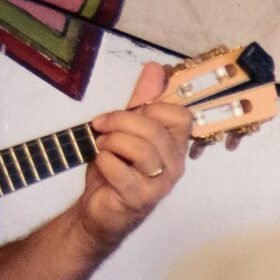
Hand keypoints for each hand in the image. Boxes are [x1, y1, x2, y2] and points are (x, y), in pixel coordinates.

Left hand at [74, 61, 193, 251]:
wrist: (99, 210)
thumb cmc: (116, 171)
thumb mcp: (127, 129)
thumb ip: (142, 101)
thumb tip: (156, 69)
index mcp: (174, 146)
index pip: (179, 116)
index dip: (151, 107)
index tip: (129, 112)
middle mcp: (174, 165)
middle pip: (154, 129)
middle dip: (119, 121)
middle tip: (100, 127)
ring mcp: (160, 184)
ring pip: (139, 148)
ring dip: (110, 142)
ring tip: (102, 148)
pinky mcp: (141, 199)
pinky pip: (119, 169)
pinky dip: (102, 162)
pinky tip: (101, 167)